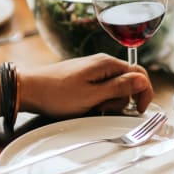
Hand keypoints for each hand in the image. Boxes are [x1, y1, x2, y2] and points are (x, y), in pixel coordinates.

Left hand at [18, 54, 153, 117]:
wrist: (29, 90)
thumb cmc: (56, 94)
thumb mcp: (92, 96)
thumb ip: (119, 88)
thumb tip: (143, 81)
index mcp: (107, 64)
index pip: (140, 74)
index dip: (144, 93)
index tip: (140, 109)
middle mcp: (103, 63)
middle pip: (128, 82)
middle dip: (122, 100)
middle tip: (104, 108)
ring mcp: (94, 70)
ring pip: (115, 88)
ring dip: (109, 102)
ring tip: (92, 107)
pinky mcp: (86, 77)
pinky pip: (102, 89)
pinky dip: (99, 100)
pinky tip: (87, 106)